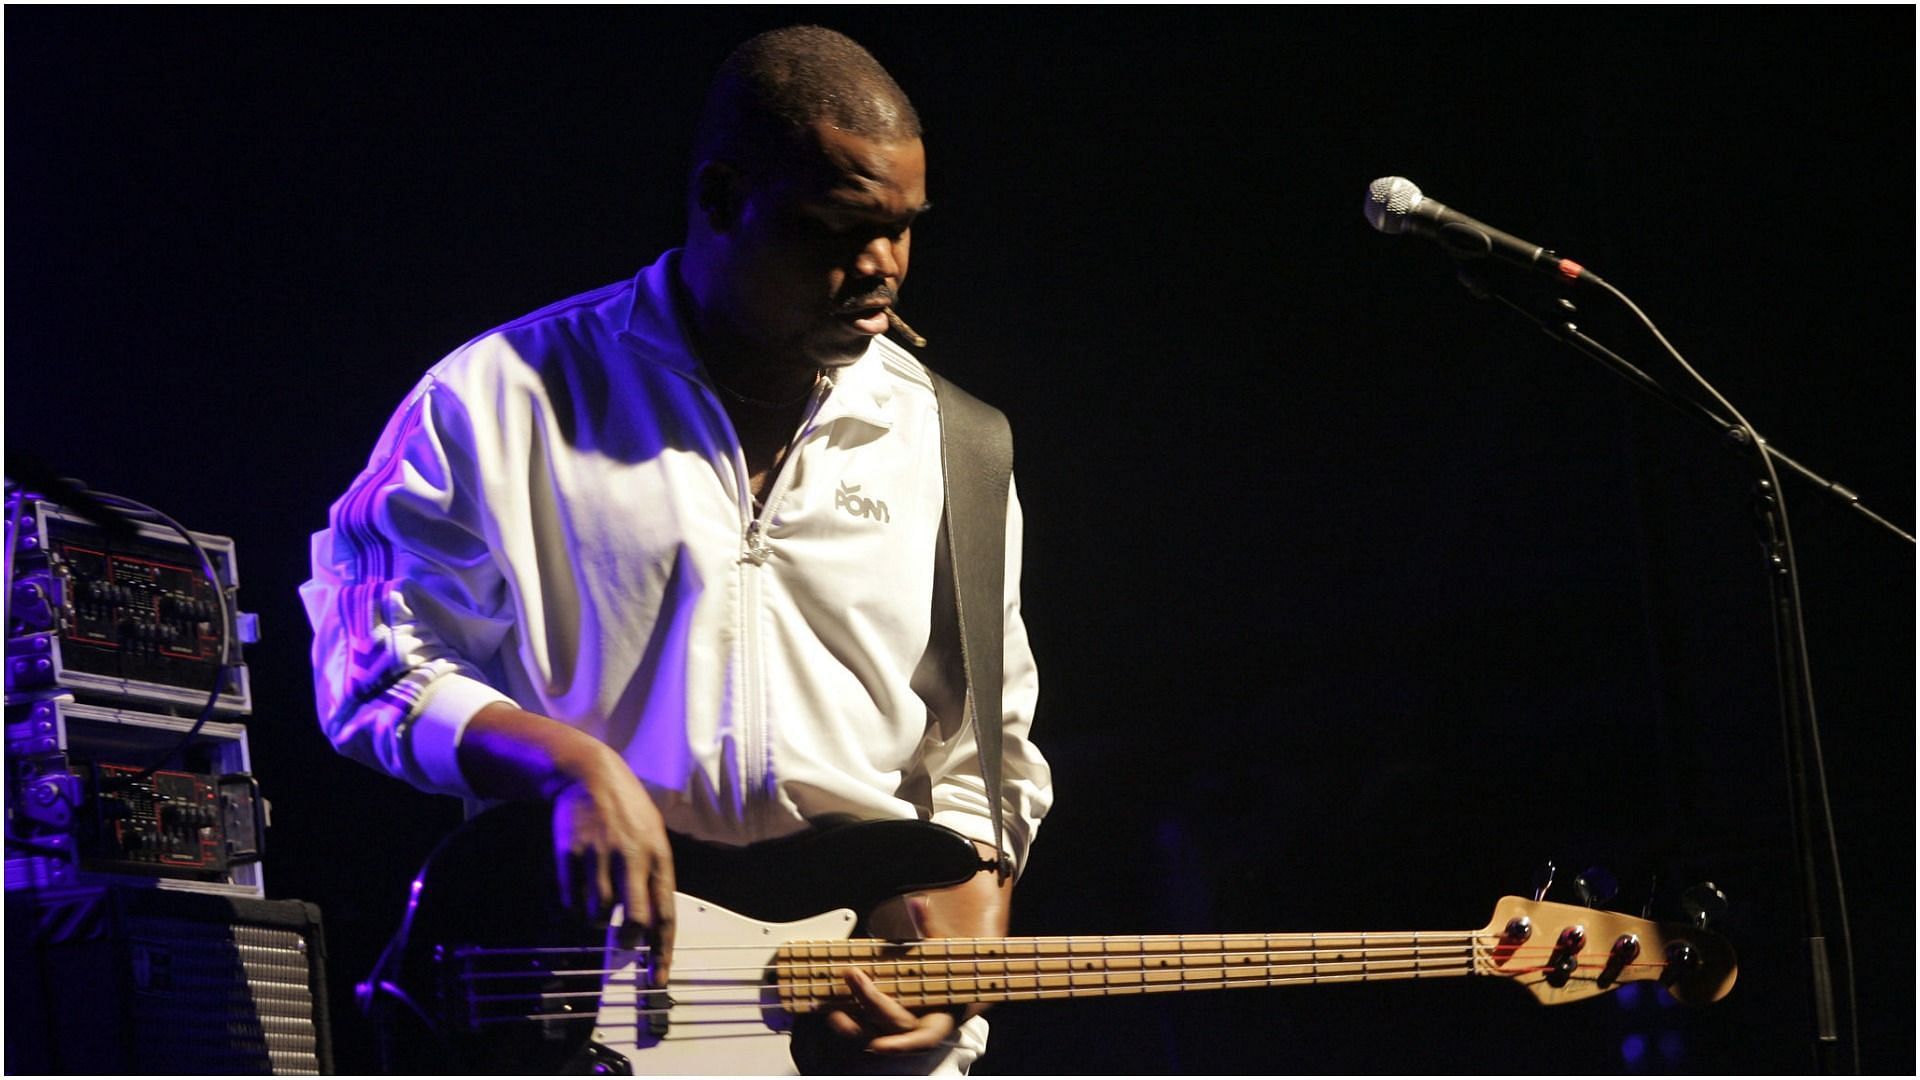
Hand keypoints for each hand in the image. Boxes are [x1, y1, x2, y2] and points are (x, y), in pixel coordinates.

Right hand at [551, 766, 676, 981]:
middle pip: (632, 920)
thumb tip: (653, 924)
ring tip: (598, 904)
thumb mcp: (654, 835)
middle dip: (627, 939)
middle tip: (623, 940)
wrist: (589, 775)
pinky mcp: (570, 855)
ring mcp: (599, 856)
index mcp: (658, 856)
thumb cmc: (627, 811)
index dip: (662, 951)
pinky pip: (571, 901)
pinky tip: (578, 897)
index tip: (658, 980)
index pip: (665, 913)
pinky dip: (574, 909)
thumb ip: (655, 876)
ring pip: (597, 915)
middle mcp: (631, 858)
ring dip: (597, 921)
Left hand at [820, 847, 1010, 1055]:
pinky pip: (859, 1030)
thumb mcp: (936, 952)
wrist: (940, 995)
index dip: (902, 1045)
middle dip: (870, 1001)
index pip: (923, 1038)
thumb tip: (918, 903)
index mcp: (937, 1019)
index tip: (880, 1045)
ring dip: (849, 1025)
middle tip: (852, 974)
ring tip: (833, 1009)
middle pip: (891, 1024)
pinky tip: (831, 1009)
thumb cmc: (938, 975)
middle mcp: (914, 1031)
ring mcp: (893, 1034)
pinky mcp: (876, 1029)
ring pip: (870, 1035)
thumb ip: (925, 929)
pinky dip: (845, 1022)